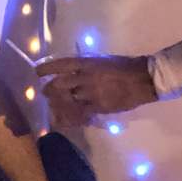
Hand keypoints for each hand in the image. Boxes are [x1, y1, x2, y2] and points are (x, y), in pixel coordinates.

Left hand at [37, 55, 156, 125]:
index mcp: (87, 63)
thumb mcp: (102, 60)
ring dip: (58, 105)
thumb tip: (72, 71)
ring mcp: (92, 93)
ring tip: (54, 107)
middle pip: (59, 85)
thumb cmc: (124, 66)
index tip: (37, 72)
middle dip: (49, 90)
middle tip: (46, 93)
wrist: (143, 80)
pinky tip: (65, 119)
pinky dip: (70, 117)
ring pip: (67, 101)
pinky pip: (79, 114)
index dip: (47, 68)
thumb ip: (86, 67)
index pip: (61, 65)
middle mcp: (86, 78)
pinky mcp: (99, 107)